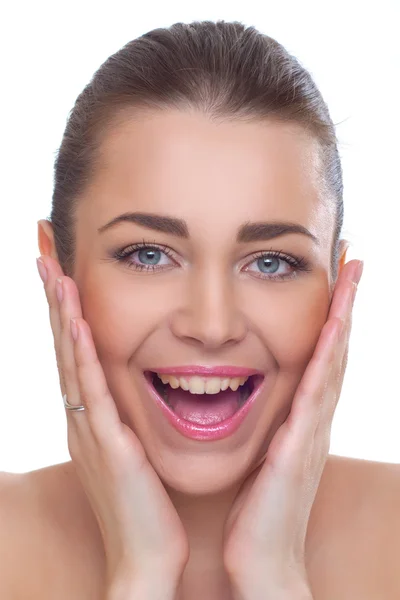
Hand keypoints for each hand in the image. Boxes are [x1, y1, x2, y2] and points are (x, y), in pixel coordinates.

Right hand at [36, 256, 188, 589]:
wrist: (147, 558)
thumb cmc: (145, 506)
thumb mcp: (132, 452)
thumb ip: (126, 421)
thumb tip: (131, 394)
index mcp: (92, 419)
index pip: (74, 354)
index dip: (66, 313)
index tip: (61, 274)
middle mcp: (82, 419)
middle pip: (64, 348)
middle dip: (54, 302)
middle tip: (44, 257)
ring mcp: (90, 432)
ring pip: (72, 362)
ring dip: (63, 316)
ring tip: (54, 273)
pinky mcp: (109, 447)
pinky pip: (92, 393)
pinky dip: (83, 357)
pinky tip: (79, 324)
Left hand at [222, 259, 362, 598]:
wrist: (262, 559)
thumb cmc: (258, 508)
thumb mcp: (265, 454)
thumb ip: (269, 424)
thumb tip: (258, 395)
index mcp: (304, 417)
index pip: (322, 354)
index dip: (331, 314)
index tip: (335, 276)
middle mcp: (315, 418)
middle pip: (336, 349)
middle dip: (346, 302)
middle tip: (353, 258)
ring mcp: (311, 431)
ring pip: (332, 362)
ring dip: (342, 318)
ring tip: (351, 277)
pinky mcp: (297, 448)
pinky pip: (314, 395)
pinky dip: (325, 361)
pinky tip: (331, 331)